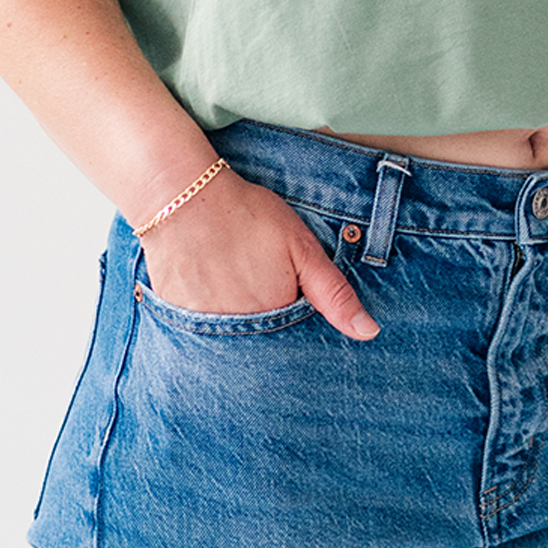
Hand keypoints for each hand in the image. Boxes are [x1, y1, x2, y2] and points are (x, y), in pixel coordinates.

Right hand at [139, 170, 378, 339]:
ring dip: (240, 321)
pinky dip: (212, 317)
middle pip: (263, 347)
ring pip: (233, 342)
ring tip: (235, 278)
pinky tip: (213, 285)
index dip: (299, 319)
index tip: (292, 293)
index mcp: (274, 319)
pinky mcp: (178, 324)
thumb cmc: (249, 218)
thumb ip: (334, 294)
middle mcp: (237, 336)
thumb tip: (369, 333)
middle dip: (270, 323)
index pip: (296, 343)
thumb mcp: (302, 249)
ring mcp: (203, 333)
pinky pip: (202, 335)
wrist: (184, 201)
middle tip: (259, 278)